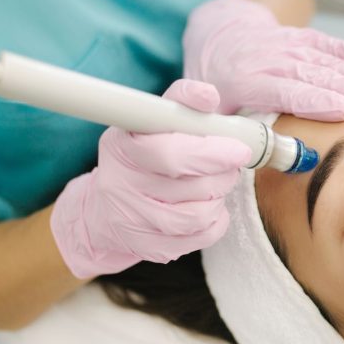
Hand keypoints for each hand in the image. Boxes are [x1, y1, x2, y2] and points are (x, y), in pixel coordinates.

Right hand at [51, 79, 250, 278]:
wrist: (104, 210)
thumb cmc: (142, 157)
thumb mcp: (151, 123)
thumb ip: (180, 104)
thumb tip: (207, 96)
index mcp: (122, 147)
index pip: (169, 152)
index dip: (210, 152)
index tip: (239, 150)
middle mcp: (120, 185)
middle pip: (193, 186)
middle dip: (225, 173)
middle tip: (233, 163)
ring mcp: (132, 220)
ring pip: (199, 214)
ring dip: (220, 197)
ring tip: (218, 185)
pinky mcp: (149, 247)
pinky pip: (201, 237)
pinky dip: (217, 221)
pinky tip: (210, 208)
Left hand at [182, 0, 343, 120]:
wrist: (216, 36)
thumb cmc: (214, 86)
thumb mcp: (209, 114)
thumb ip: (231, 134)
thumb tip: (252, 160)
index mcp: (243, 82)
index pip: (284, 92)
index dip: (315, 101)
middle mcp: (265, 60)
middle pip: (310, 74)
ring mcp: (282, 45)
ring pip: (320, 58)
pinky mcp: (295, 38)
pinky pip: (319, 41)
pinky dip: (342, 47)